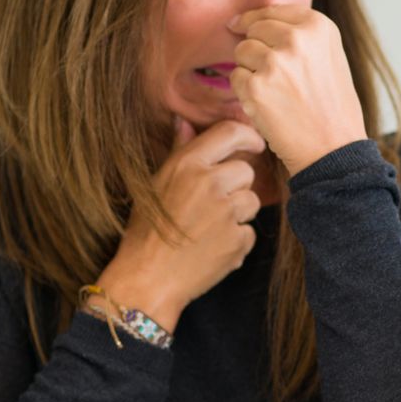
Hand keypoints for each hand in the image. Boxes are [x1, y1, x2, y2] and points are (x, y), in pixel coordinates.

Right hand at [92, 117, 265, 330]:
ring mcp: (227, 213)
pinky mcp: (238, 241)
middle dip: (235, 185)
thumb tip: (185, 122)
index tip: (254, 145)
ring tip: (208, 228)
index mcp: (188, 165)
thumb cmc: (146, 231)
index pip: (231, 132)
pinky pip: (249, 232)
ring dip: (238, 213)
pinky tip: (212, 247)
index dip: (248, 137)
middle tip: (211, 205)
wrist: (147, 279)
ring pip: (251, 201)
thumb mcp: (155, 185)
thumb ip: (178, 152)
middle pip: (246, 171)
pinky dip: (236, 240)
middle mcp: (210, 184)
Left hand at [226, 5, 369, 173]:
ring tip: (276, 92)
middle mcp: (297, 39)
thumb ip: (301, 34)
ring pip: (241, 52)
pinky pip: (236, 78)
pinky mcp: (256, 87)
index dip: (255, 19)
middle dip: (256, 48)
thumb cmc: (332, 107)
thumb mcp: (330, 56)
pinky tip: (268, 106)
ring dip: (250, 70)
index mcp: (319, 26)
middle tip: (275, 76)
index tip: (241, 25)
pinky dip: (245, 92)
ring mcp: (275, 62)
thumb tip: (253, 21)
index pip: (273, 11)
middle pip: (255, 30)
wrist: (333, 149)